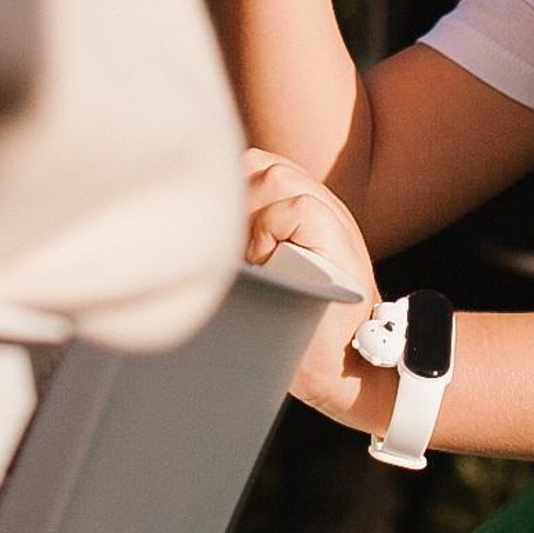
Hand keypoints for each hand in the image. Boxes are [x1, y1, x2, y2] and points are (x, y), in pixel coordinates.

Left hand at [240, 149, 384, 423]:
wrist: (344, 367)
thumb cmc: (294, 331)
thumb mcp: (263, 277)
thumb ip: (243, 244)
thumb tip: (189, 232)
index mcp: (302, 210)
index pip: (254, 167)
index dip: (227, 190)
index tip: (214, 232)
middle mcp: (322, 207)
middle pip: (260, 165)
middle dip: (233, 198)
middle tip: (228, 247)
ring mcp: (334, 220)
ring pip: (277, 176)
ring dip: (250, 214)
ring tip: (248, 257)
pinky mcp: (341, 240)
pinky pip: (298, 207)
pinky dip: (272, 230)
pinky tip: (265, 262)